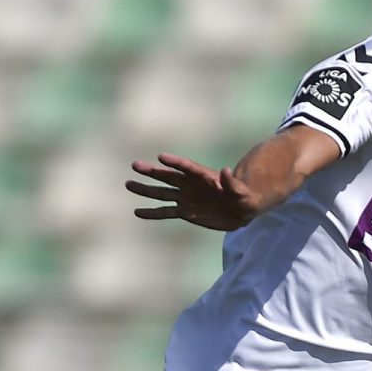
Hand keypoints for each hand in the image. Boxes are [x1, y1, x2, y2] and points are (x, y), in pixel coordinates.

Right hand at [127, 154, 259, 231]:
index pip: (186, 167)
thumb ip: (232, 183)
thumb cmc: (243, 196)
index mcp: (203, 176)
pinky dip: (151, 213)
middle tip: (135, 165)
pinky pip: (165, 212)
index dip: (175, 162)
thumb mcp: (241, 191)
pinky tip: (137, 212)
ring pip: (161, 193)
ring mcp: (185, 198)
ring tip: (128, 184)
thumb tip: (225, 171)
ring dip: (145, 190)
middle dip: (152, 171)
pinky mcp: (185, 212)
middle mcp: (190, 185)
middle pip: (167, 176)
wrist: (241, 208)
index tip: (161, 157)